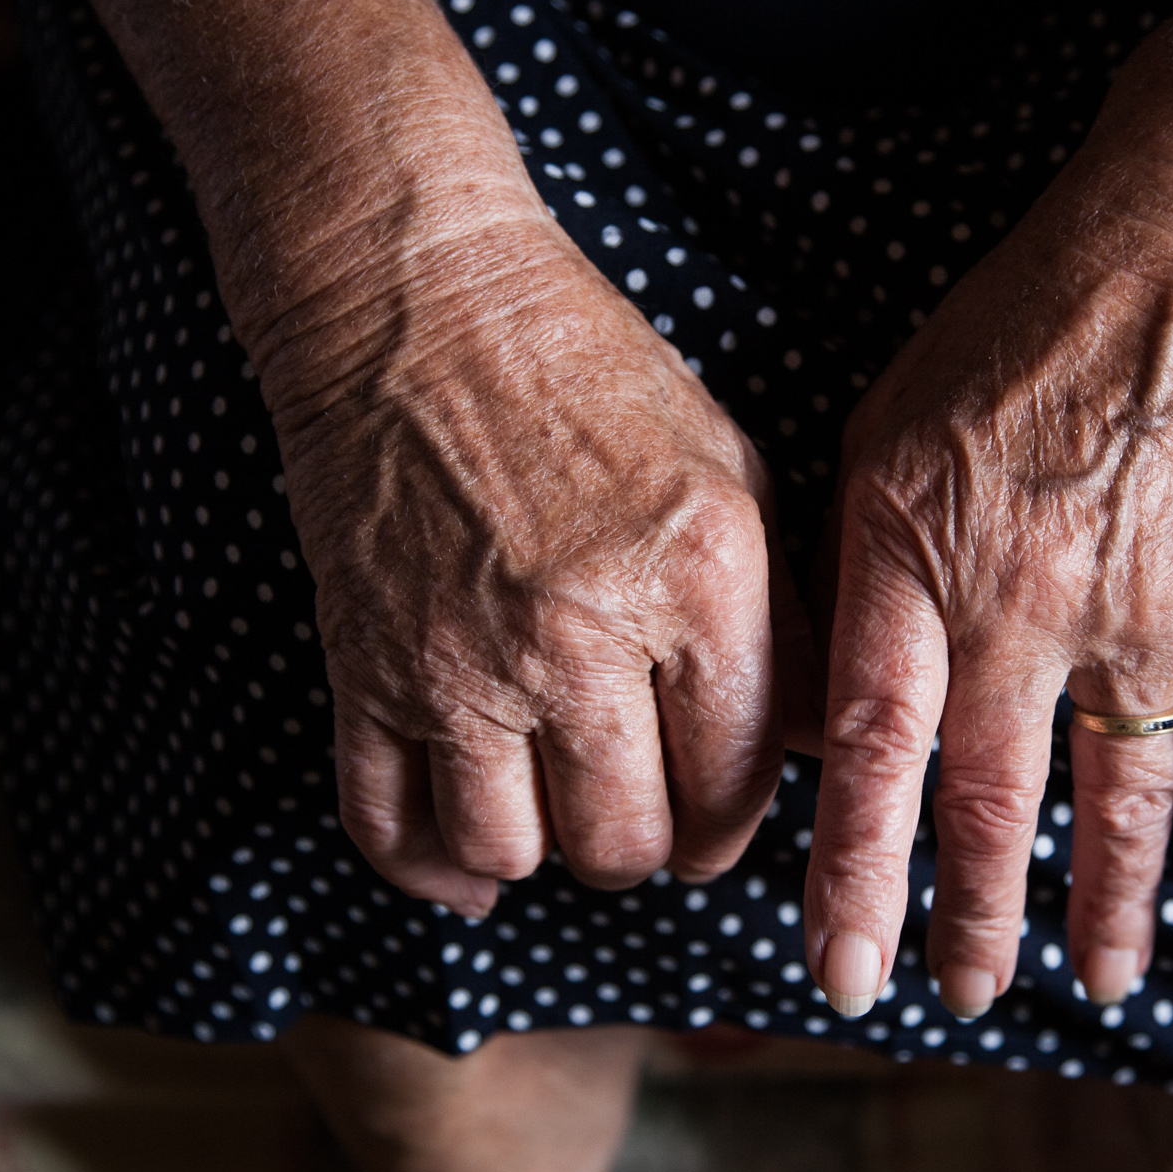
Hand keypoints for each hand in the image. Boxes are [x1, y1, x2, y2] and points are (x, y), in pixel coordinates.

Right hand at [263, 211, 810, 916]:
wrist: (420, 305)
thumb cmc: (588, 377)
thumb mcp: (729, 472)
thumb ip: (781, 620)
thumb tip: (809, 751)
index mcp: (696, 577)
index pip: (737, 782)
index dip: (736, 822)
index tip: (716, 813)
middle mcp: (579, 633)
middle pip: (626, 842)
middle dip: (646, 848)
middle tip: (642, 815)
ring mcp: (459, 657)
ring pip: (510, 852)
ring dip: (544, 854)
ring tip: (556, 811)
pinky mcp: (363, 665)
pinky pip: (389, 825)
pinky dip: (431, 866)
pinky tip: (468, 860)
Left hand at [803, 3, 1172, 1016]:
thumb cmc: (1022, 324)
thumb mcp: (886, 425)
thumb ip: (856, 564)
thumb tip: (823, 696)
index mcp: (915, 560)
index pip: (867, 752)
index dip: (851, 875)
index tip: (839, 967)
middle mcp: (1024, 606)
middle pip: (990, 808)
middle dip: (972, 921)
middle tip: (958, 1000)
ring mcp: (1144, 616)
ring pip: (1121, 807)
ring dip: (1107, 913)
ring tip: (1100, 988)